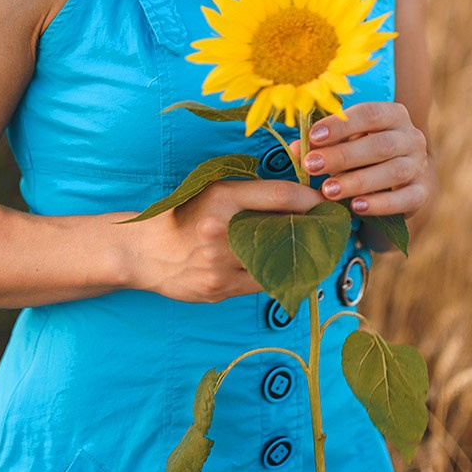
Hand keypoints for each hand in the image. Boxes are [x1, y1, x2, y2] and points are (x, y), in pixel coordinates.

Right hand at [136, 178, 323, 303]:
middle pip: (283, 230)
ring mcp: (219, 263)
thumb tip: (301, 183)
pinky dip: (277, 276)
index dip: (310, 200)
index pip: (279, 196)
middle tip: (326, 228)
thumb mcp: (213, 191)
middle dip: (310, 230)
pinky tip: (285, 270)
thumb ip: (252, 191)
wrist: (146, 252)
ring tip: (309, 250)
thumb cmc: (186, 216)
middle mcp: (220, 230)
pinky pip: (263, 283)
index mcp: (220, 197)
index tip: (325, 203)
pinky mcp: (219, 288)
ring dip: (298, 257)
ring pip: (277, 261)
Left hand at [289, 102, 432, 219]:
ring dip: (358, 181)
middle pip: (380, 144)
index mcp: (393, 115)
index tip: (313, 136)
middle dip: (343, 156)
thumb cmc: (365, 154)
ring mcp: (419, 165)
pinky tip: (356, 207)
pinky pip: (405, 199)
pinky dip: (380, 203)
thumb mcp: (346, 143)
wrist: (401, 181)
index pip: (369, 114)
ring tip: (328, 190)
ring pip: (393, 171)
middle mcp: (411, 137)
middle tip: (312, 166)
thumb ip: (324, 143)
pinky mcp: (422, 193)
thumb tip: (295, 149)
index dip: (341, 125)